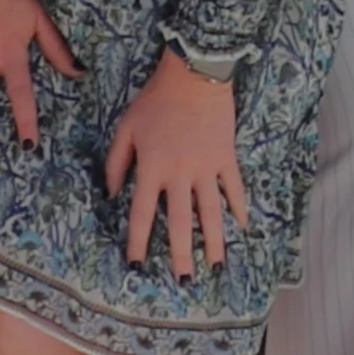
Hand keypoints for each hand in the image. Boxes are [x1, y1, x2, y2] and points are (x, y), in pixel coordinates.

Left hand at [103, 53, 251, 281]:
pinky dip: (238, 207)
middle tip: (183, 281)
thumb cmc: (155, 100)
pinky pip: (233, 188)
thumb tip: (111, 195)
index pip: (143, 214)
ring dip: (213, 242)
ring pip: (211, 212)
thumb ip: (116, 163)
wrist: (194, 73)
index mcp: (152, 168)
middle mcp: (180, 174)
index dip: (139, 242)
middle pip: (181, 223)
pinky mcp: (226, 156)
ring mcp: (206, 167)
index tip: (137, 266)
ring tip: (215, 266)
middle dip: (181, 255)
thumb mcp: (126, 128)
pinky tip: (241, 226)